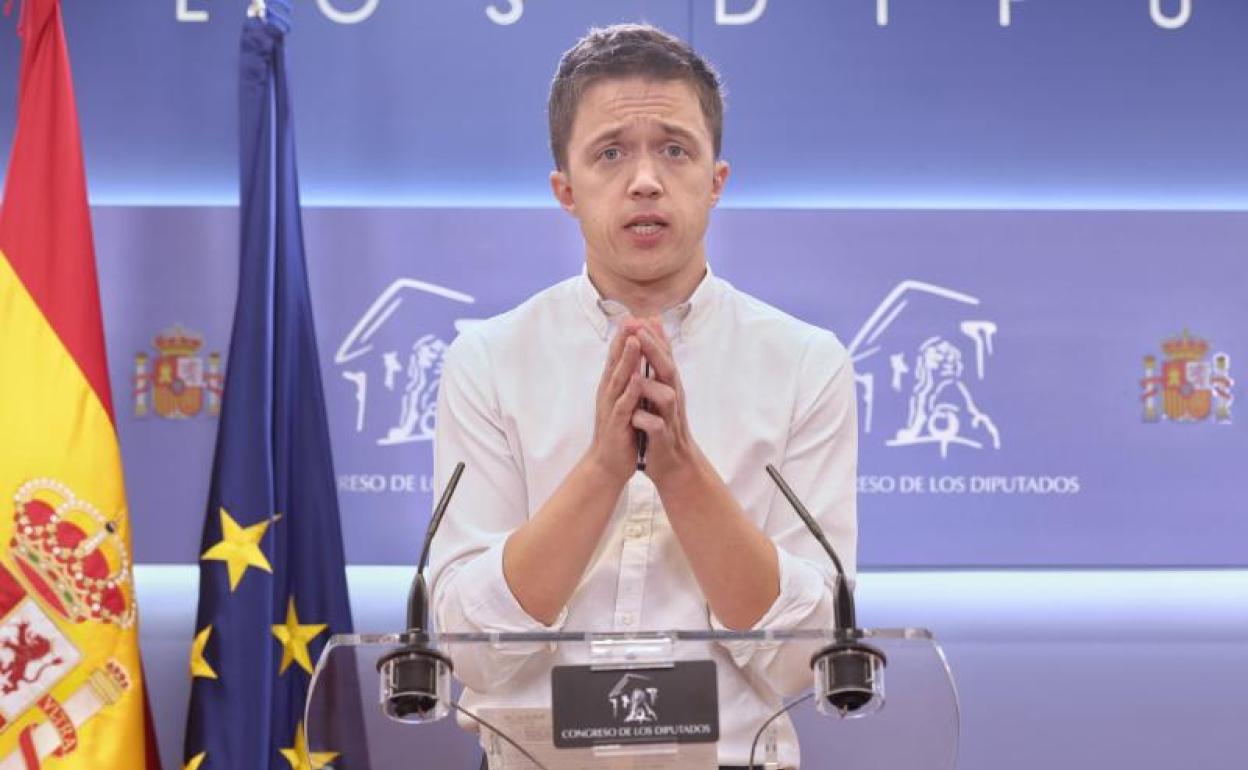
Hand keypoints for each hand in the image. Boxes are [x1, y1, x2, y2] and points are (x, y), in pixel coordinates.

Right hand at [586, 323, 645, 484]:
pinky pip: (623, 406)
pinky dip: (629, 392)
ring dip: (626, 360)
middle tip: (630, 318)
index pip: (618, 356)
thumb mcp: (625, 399)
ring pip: (619, 379)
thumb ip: (629, 378)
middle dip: (623, 339)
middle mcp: (609, 392)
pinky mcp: (616, 424)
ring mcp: (611, 407)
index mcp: (613, 385)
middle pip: (615, 361)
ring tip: (633, 340)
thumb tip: (634, 357)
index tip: (635, 315)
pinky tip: (636, 380)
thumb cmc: (621, 430)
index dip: (625, 336)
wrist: (609, 463)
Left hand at [626, 318, 701, 486]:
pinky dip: (646, 421)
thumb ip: (659, 363)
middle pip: (667, 370)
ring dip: (651, 387)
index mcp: (668, 385)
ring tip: (637, 377)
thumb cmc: (663, 422)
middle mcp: (672, 397)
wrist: (674, 463)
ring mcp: (669, 417)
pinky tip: (636, 417)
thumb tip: (656, 333)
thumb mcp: (662, 390)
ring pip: (667, 397)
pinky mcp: (662, 438)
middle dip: (655, 351)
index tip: (644, 316)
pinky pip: (656, 427)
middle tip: (641, 332)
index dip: (656, 336)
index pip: (664, 356)